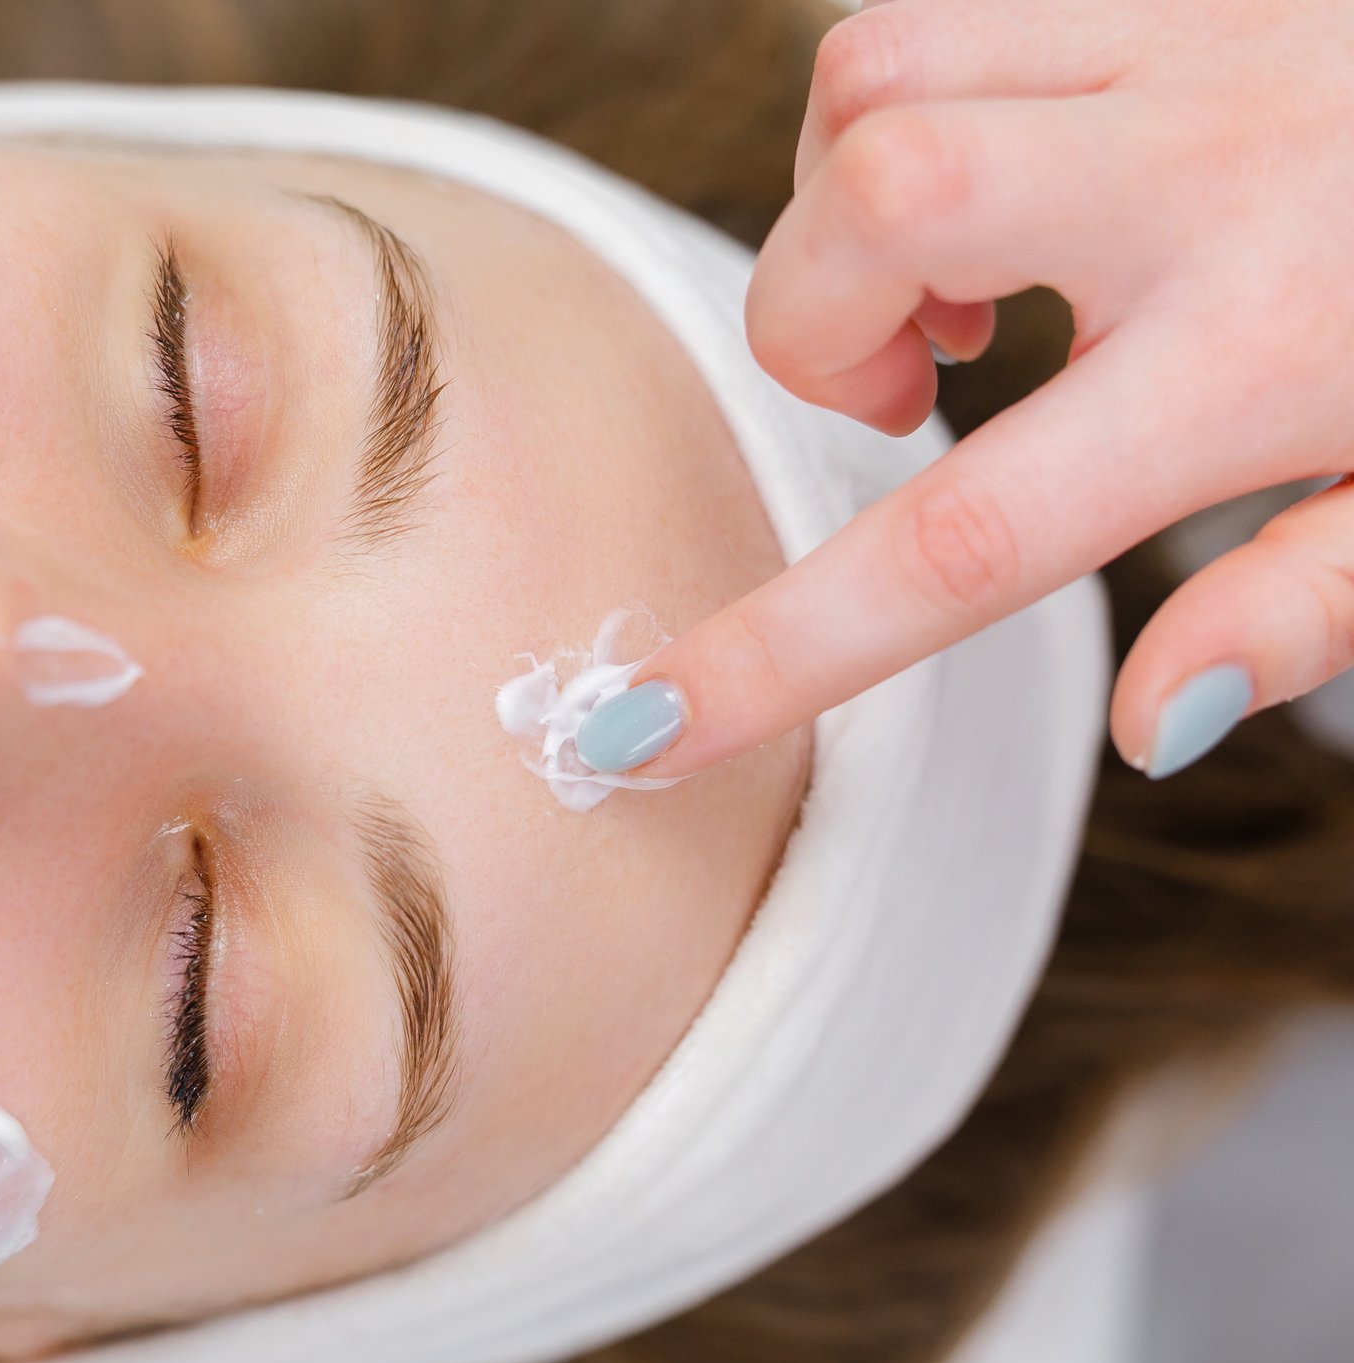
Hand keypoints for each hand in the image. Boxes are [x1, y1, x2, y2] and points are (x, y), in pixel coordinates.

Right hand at [577, 0, 1353, 782]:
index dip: (783, 646)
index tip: (645, 718)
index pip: (968, 538)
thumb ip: (1308, 607)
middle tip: (905, 393)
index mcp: (1272, 355)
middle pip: (875, 200)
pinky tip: (1013, 178)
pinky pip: (953, 2)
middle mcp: (1212, 173)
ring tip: (965, 283)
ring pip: (872, 70)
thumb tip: (1152, 719)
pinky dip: (919, 102)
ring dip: (849, 196)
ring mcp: (1194, 32)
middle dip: (808, 315)